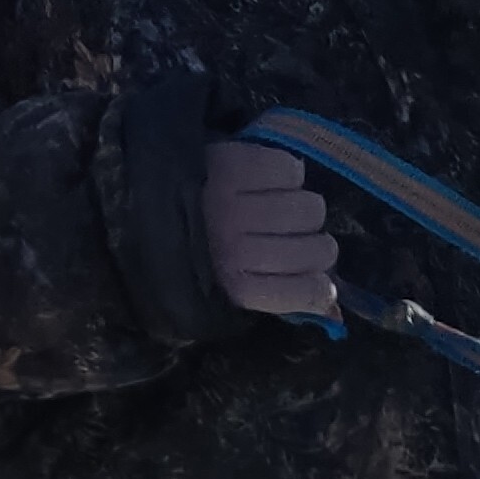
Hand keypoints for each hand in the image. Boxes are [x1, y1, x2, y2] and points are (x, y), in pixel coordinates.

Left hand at [202, 140, 338, 319]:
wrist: (144, 198)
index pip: (305, 293)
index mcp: (237, 287)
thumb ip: (282, 298)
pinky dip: (290, 171)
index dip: (321, 287)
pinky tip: (277, 178)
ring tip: (289, 204)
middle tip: (303, 236)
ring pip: (308, 208)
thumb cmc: (199, 251)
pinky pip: (287, 168)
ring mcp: (233, 205)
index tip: (317, 276)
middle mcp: (237, 249)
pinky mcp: (230, 165)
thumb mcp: (232, 288)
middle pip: (316, 249)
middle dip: (318, 244)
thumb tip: (335, 313)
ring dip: (306, 206)